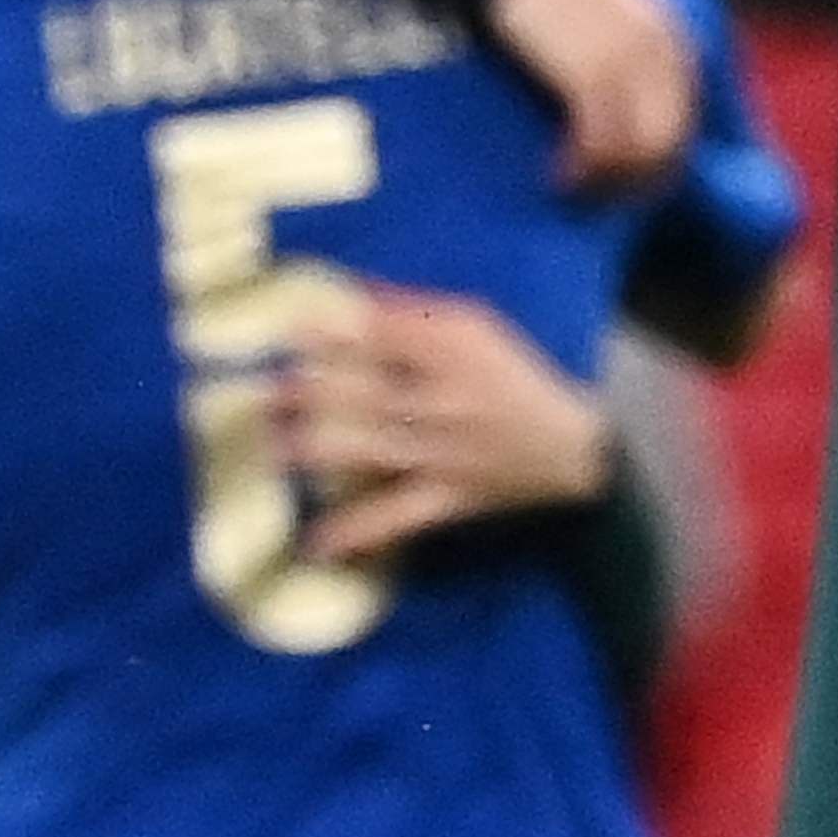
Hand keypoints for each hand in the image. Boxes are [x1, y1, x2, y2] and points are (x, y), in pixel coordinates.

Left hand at [277, 282, 610, 561]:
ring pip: (374, 451)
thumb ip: (418, 312)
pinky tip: (316, 544)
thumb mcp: (481, 330)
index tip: (288, 330)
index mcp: (458, 354)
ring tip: (274, 449)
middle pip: (373, 393)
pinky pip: (398, 517)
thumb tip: (355, 292)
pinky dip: (359, 532)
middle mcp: (445, 402)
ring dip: (321, 452)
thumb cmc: (516, 378)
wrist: (572, 447)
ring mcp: (442, 455)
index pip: (389, 338)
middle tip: (265, 391)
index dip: (338, 333)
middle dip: (317, 392)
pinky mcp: (446, 499)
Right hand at [485, 0, 696, 195]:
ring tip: (575, 190)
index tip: (622, 182)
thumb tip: (616, 116)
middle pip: (671, 140)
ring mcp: (629, 60)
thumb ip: (620, 58)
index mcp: (668, 33)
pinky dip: (586, 170)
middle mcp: (661, 47)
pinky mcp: (590, 71)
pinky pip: (603, 141)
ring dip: (611, 182)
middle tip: (598, 199)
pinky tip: (561, 178)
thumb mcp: (601, 19)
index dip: (657, 160)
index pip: (684, 117)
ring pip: (644, 149)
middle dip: (639, 180)